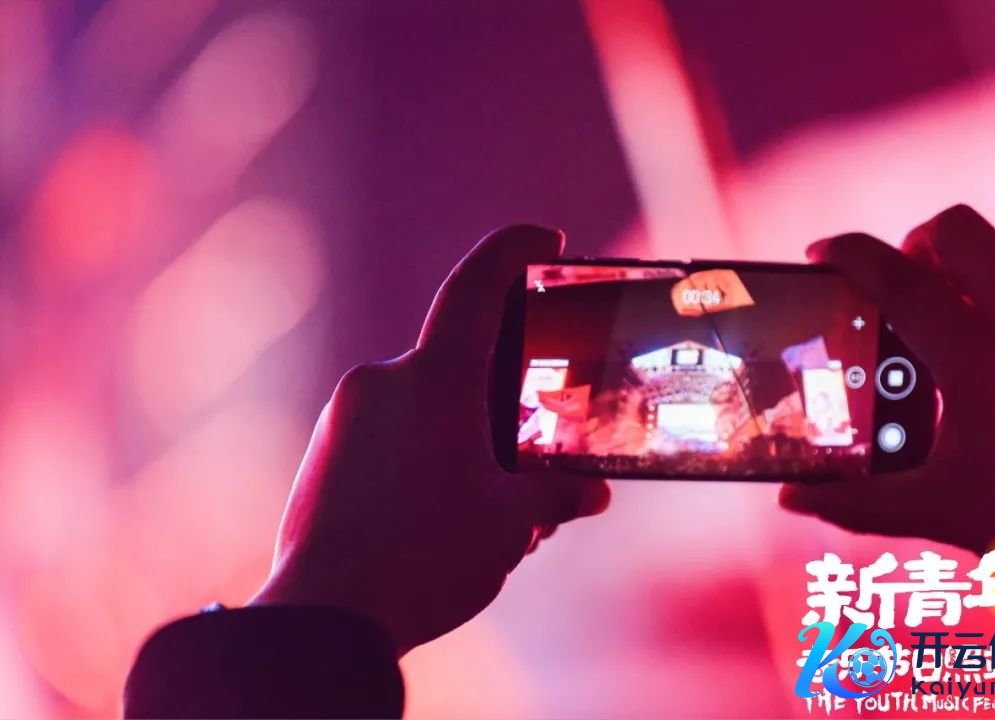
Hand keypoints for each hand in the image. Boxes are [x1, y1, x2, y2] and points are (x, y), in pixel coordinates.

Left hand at [249, 226, 610, 654]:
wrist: (323, 618)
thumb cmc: (424, 561)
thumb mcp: (511, 526)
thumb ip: (558, 496)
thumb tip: (591, 493)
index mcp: (435, 380)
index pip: (478, 284)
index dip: (516, 250)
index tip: (547, 241)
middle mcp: (383, 381)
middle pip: (458, 362)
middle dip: (500, 398)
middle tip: (528, 449)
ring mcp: (346, 415)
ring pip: (423, 403)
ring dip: (461, 436)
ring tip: (485, 502)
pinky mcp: (324, 450)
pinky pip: (387, 431)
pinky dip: (421, 454)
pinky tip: (437, 513)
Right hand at [780, 205, 994, 570]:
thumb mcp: (954, 511)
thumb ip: (863, 505)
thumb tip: (794, 500)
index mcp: (979, 352)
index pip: (895, 275)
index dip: (846, 255)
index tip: (818, 253)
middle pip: (956, 229)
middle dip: (914, 243)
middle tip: (897, 287)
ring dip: (966, 273)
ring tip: (952, 336)